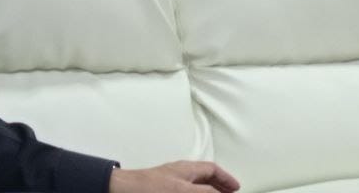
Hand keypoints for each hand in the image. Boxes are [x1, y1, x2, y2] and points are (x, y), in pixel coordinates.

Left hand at [110, 161, 239, 192]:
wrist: (123, 191)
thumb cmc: (147, 187)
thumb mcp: (184, 189)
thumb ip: (205, 191)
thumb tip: (221, 192)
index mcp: (186, 169)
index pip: (212, 169)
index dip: (226, 178)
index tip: (236, 187)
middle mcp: (178, 174)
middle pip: (204, 177)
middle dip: (217, 186)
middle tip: (227, 192)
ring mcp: (169, 183)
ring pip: (193, 185)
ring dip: (205, 189)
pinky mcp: (160, 190)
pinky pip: (182, 189)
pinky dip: (191, 191)